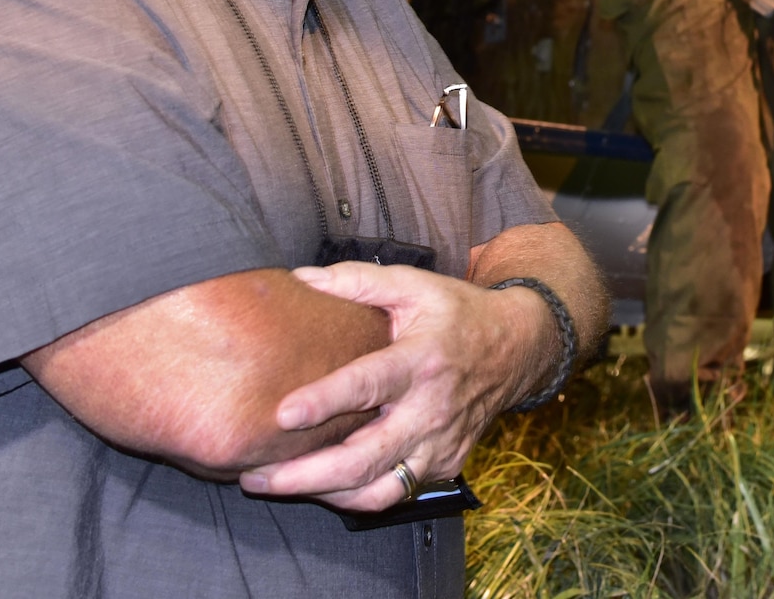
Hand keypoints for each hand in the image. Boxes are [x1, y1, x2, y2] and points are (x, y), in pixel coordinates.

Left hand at [236, 263, 553, 510]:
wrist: (518, 348)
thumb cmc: (457, 313)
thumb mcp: (414, 284)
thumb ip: (357, 281)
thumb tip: (299, 277)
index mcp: (422, 360)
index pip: (369, 385)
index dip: (326, 401)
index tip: (283, 414)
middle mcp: (431, 410)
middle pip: (366, 457)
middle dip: (306, 474)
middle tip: (256, 475)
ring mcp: (439, 445)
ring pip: (378, 490)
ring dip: (323, 495)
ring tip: (274, 485)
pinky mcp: (444, 466)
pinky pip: (394, 493)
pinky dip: (353, 496)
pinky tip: (318, 486)